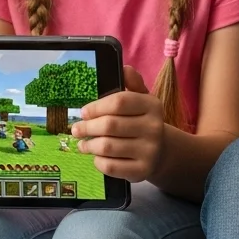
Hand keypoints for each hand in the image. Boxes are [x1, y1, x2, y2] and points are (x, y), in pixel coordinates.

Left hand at [70, 66, 163, 182]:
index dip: (97, 106)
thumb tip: (124, 67)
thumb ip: (132, 82)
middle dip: (87, 127)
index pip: (120, 102)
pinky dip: (98, 162)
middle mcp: (154, 127)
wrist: (162, 151)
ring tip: (82, 143)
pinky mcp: (142, 171)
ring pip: (108, 147)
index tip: (83, 111)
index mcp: (152, 105)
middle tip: (76, 129)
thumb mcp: (141, 99)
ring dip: (89, 145)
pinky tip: (96, 157)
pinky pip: (111, 166)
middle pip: (110, 125)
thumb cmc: (142, 121)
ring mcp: (150, 151)